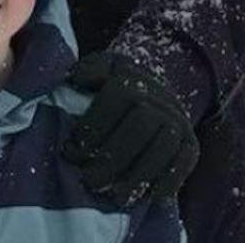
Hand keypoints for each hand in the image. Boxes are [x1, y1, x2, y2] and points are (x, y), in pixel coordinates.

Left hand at [64, 51, 199, 205]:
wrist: (153, 92)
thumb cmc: (114, 83)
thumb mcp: (99, 69)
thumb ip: (88, 70)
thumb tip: (76, 78)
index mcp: (134, 79)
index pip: (118, 98)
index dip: (95, 124)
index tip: (72, 149)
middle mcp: (162, 100)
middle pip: (140, 127)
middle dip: (113, 156)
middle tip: (90, 180)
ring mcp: (180, 123)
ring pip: (162, 149)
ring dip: (137, 176)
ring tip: (115, 196)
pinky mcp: (192, 145)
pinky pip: (184, 163)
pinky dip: (167, 181)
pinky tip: (148, 197)